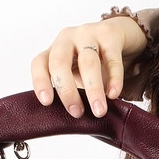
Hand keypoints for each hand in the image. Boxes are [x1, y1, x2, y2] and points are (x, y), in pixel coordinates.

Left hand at [31, 15, 147, 117]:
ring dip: (93, 89)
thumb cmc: (95, 62)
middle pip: (60, 62)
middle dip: (67, 90)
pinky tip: (114, 94)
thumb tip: (75, 124)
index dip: (40, 81)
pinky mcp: (110, 35)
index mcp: (55, 51)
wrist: (119, 35)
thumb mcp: (79, 76)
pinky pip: (111, 59)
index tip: (46, 102)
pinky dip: (114, 78)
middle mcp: (67, 40)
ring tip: (99, 111)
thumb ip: (75, 93)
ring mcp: (88, 34)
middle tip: (76, 113)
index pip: (40, 63)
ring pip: (87, 61)